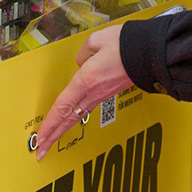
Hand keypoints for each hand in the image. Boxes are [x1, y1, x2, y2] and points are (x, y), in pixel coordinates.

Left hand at [36, 25, 131, 158]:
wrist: (151, 52)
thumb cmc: (126, 45)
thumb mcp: (96, 41)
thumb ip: (82, 54)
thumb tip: (82, 63)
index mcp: (87, 79)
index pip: (62, 107)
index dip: (50, 124)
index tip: (40, 137)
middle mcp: (94, 91)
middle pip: (68, 119)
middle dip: (53, 136)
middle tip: (41, 151)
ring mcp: (103, 94)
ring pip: (77, 115)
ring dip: (63, 128)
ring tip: (53, 139)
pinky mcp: (110, 91)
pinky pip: (87, 107)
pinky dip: (75, 117)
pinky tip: (72, 119)